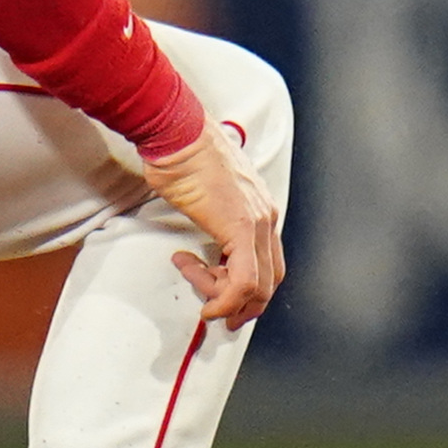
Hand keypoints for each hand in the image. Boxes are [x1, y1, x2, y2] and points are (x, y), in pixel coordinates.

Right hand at [143, 123, 284, 327]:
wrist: (177, 132)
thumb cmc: (182, 156)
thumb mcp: (204, 195)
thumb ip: (212, 219)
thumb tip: (200, 244)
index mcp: (260, 208)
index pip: (269, 263)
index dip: (249, 290)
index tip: (221, 299)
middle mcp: (266, 216)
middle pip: (270, 280)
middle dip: (245, 306)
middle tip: (219, 315)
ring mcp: (258, 221)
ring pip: (257, 286)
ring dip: (224, 298)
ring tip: (191, 277)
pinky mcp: (241, 227)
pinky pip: (242, 281)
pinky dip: (226, 301)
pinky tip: (208, 303)